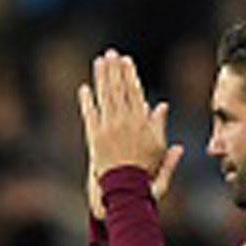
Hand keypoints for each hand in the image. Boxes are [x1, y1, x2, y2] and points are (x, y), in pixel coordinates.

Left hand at [79, 50, 181, 209]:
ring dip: (101, 78)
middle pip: (118, 89)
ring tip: (99, 62)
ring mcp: (108, 128)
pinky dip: (86, 101)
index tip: (126, 60)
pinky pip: (89, 114)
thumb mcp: (159, 149)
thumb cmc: (146, 174)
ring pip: (105, 97)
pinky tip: (84, 89)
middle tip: (110, 54)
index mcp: (142, 122)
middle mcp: (124, 121)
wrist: (127, 191)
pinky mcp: (94, 138)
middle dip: (114, 70)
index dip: (130, 75)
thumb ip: (160, 126)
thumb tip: (162, 106)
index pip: (135, 92)